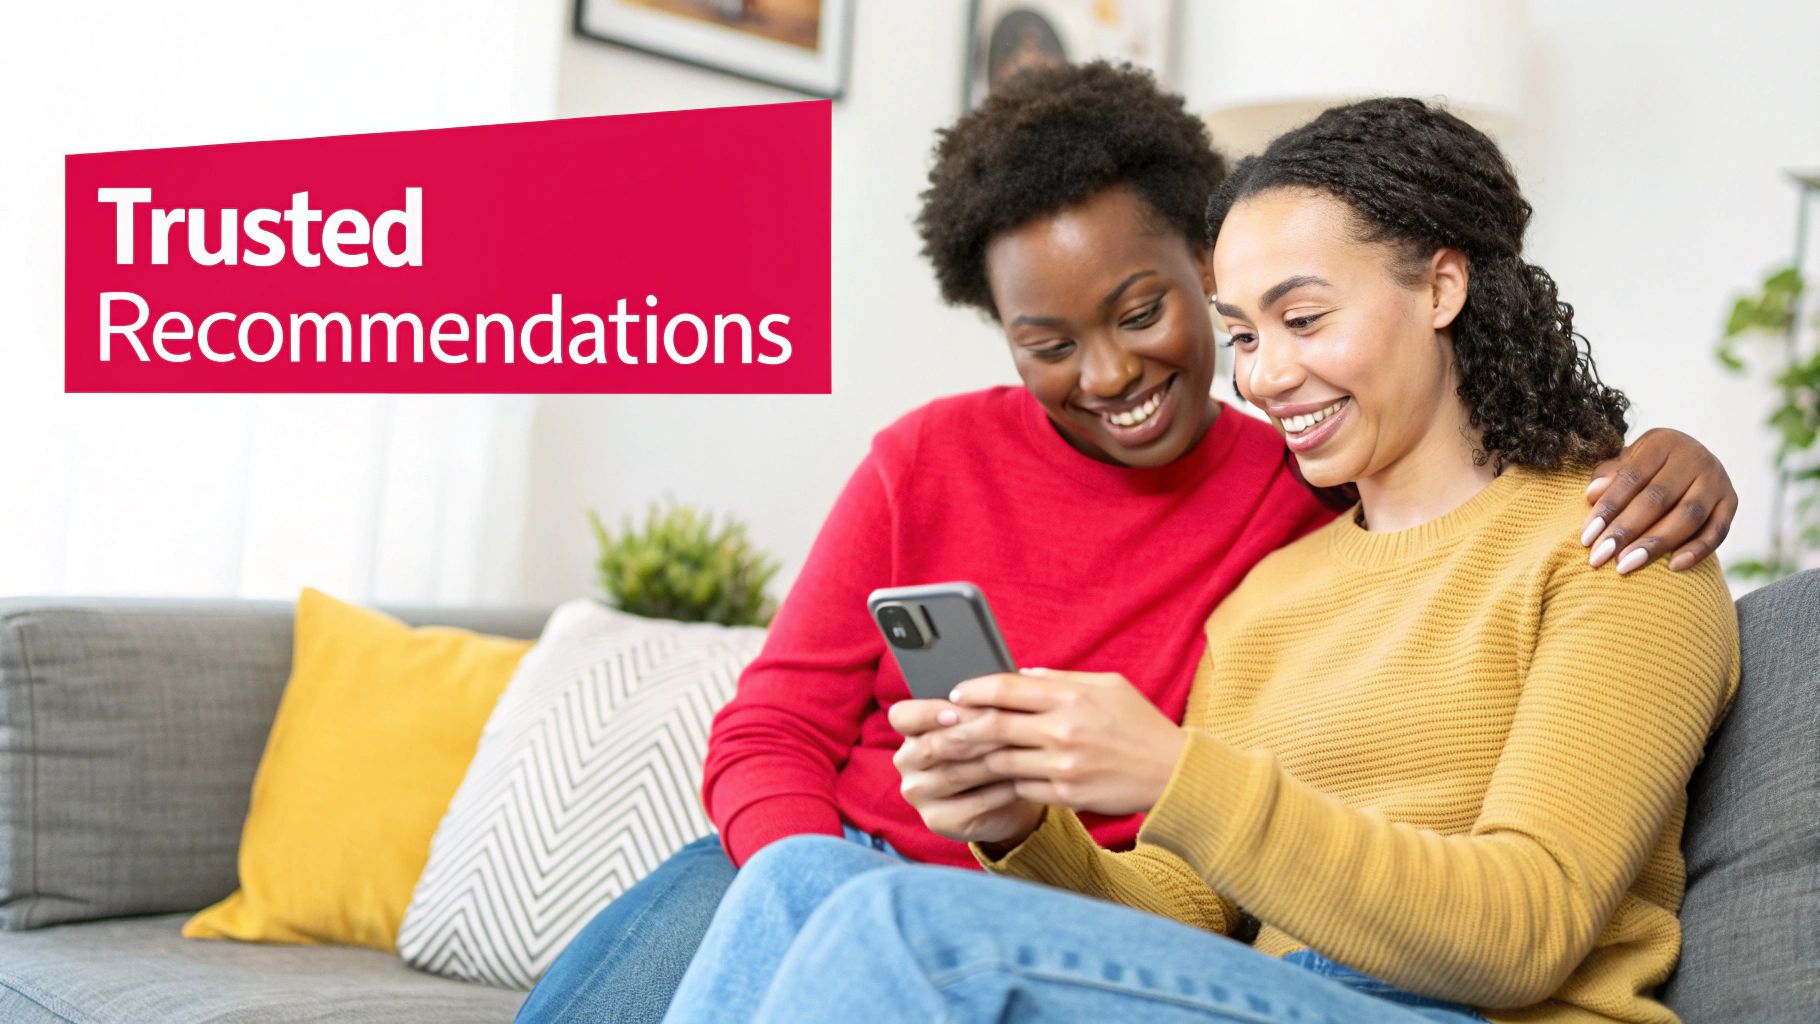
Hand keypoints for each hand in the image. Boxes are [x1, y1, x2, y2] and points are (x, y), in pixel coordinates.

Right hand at [888, 698, 1043, 845]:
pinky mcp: (937, 820)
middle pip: (933, 745)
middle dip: (973, 733)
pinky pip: (972, 803)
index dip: (927, 713)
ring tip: (1019, 748)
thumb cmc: (990, 747)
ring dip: (989, 760)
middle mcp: (906, 761)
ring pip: (954, 774)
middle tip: (1007, 725)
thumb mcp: (982, 722)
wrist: (1005, 795)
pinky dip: (1000, 790)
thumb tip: (1004, 684)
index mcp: (910, 730)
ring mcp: (918, 793)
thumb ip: (980, 706)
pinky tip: (1020, 779)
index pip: (902, 716)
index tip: (955, 711)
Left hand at [946, 668, 1186, 815]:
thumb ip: (1062, 680)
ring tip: (953, 754)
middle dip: (959, 726)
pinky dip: (1002, 781)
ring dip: (973, 758)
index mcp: (1072, 697)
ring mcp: (1064, 766)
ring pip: (1000, 761)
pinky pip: (1020, 787)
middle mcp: (1064, 730)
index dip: (973, 689)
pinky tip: (987, 778)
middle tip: (938, 726)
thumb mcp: (1108, 687)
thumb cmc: (1140, 724)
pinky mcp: (1066, 795)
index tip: (956, 693)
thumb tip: (1019, 677)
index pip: (1006, 688)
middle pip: (994, 726)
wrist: (1173, 773)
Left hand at [1581, 428, 1735, 573]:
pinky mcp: (1732, 501)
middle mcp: (1695, 456)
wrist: (1686, 463)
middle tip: (1601, 558)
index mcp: (1663, 442)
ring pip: (1688, 516)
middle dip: (1626, 531)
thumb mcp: (1624, 464)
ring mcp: (1717, 479)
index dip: (1608, 509)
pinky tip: (1673, 567)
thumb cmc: (1644, 469)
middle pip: (1658, 499)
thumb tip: (1593, 494)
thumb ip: (1608, 478)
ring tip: (1626, 566)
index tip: (1586, 539)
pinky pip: (1718, 530)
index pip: (1631, 477)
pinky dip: (1698, 550)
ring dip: (1656, 544)